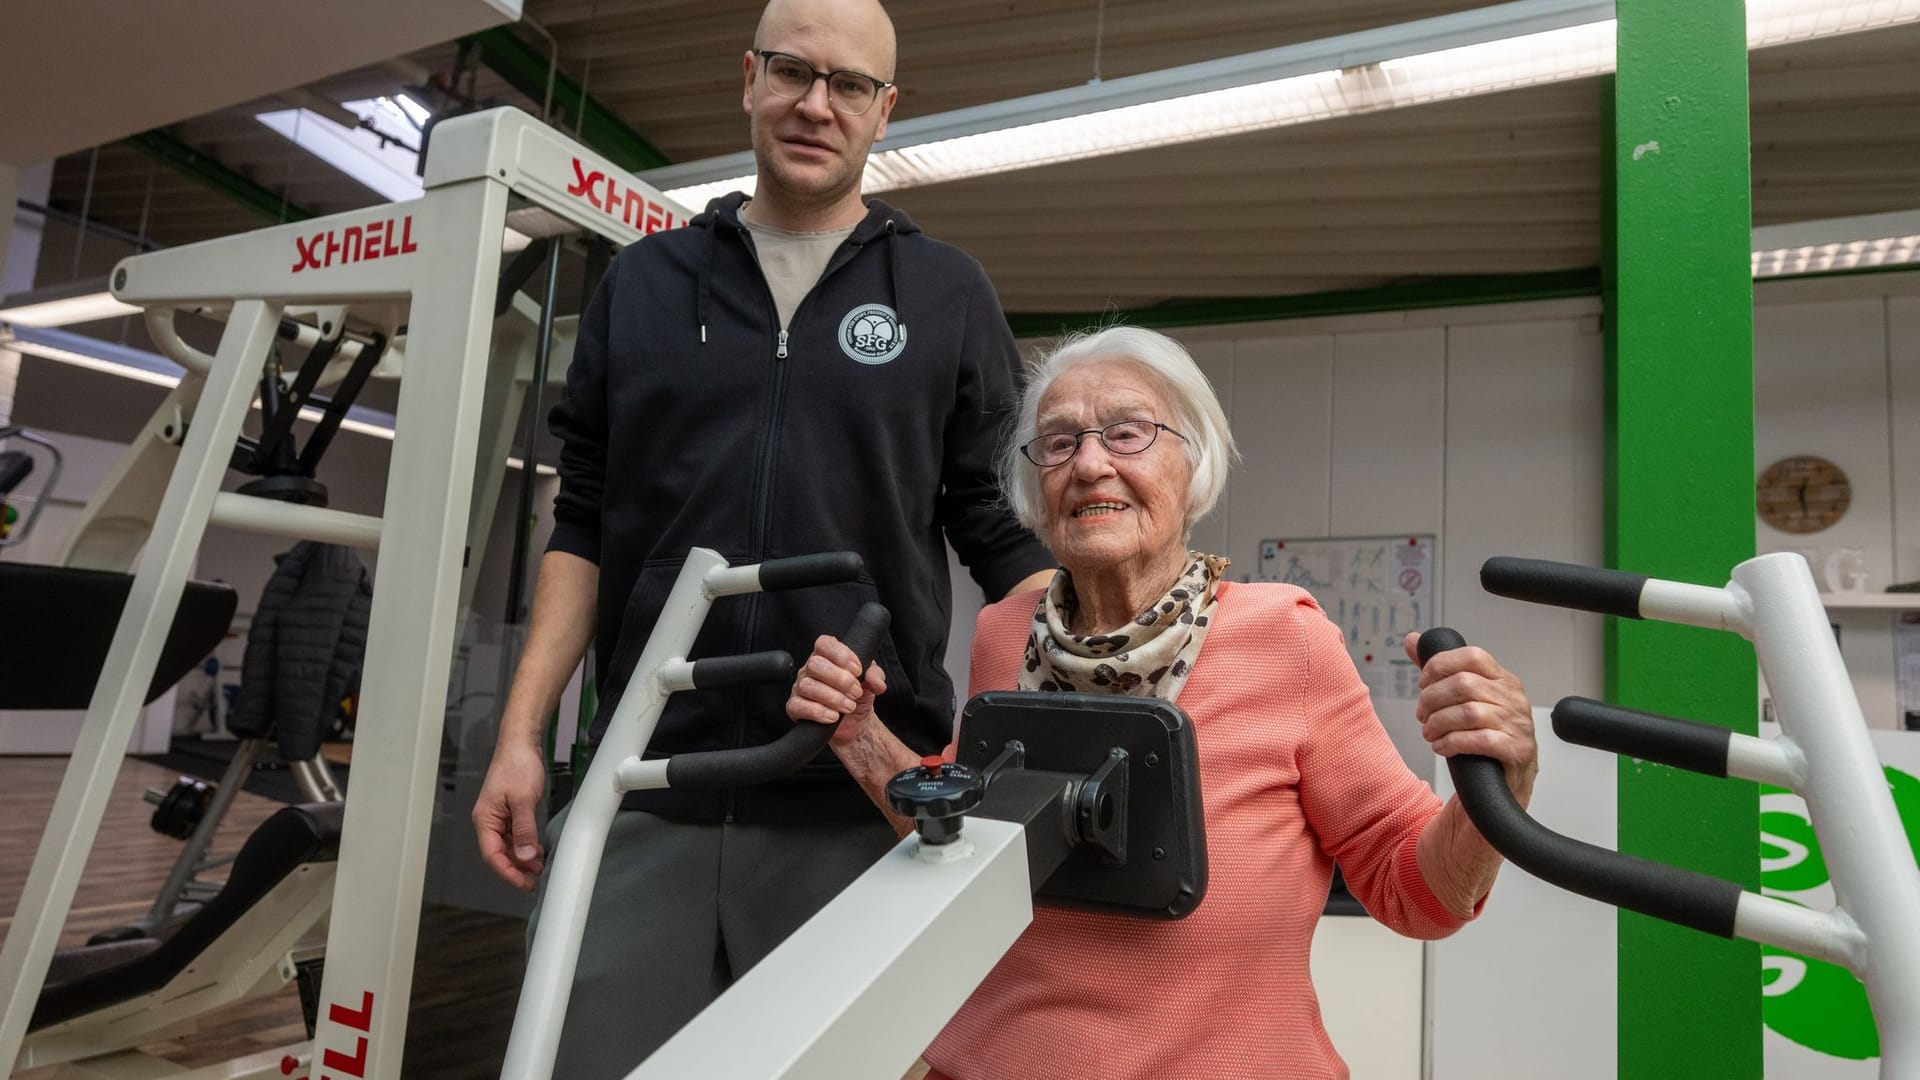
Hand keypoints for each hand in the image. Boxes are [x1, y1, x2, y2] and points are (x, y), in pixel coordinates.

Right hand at [472, 738, 548, 890]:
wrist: (520, 743)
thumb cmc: (516, 765)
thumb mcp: (523, 800)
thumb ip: (524, 829)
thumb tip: (524, 855)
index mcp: (485, 819)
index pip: (492, 855)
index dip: (508, 872)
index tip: (523, 883)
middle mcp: (489, 821)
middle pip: (499, 854)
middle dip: (516, 869)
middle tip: (534, 880)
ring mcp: (499, 817)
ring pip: (507, 846)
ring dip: (522, 859)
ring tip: (539, 868)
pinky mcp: (509, 812)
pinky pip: (514, 835)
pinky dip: (524, 845)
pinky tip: (536, 851)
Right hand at [787, 633, 886, 750]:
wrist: (855, 723)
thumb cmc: (858, 696)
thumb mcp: (872, 682)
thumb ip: (875, 676)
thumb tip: (875, 681)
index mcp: (826, 657)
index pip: (824, 643)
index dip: (842, 655)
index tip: (858, 671)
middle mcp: (810, 669)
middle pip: (815, 664)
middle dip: (840, 680)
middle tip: (856, 692)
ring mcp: (800, 688)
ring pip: (808, 686)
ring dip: (833, 698)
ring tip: (849, 706)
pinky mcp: (795, 708)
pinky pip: (798, 706)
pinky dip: (819, 712)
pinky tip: (834, 716)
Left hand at [1401, 632, 1537, 806]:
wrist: (1503, 787)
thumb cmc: (1484, 740)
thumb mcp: (1463, 701)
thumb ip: (1438, 670)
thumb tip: (1412, 640)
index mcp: (1504, 681)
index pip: (1473, 656)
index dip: (1440, 666)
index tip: (1424, 683)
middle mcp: (1514, 699)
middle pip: (1463, 684)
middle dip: (1432, 700)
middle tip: (1422, 715)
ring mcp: (1518, 725)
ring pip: (1468, 712)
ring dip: (1438, 723)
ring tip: (1430, 733)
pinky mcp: (1516, 750)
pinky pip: (1478, 740)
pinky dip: (1452, 743)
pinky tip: (1443, 747)